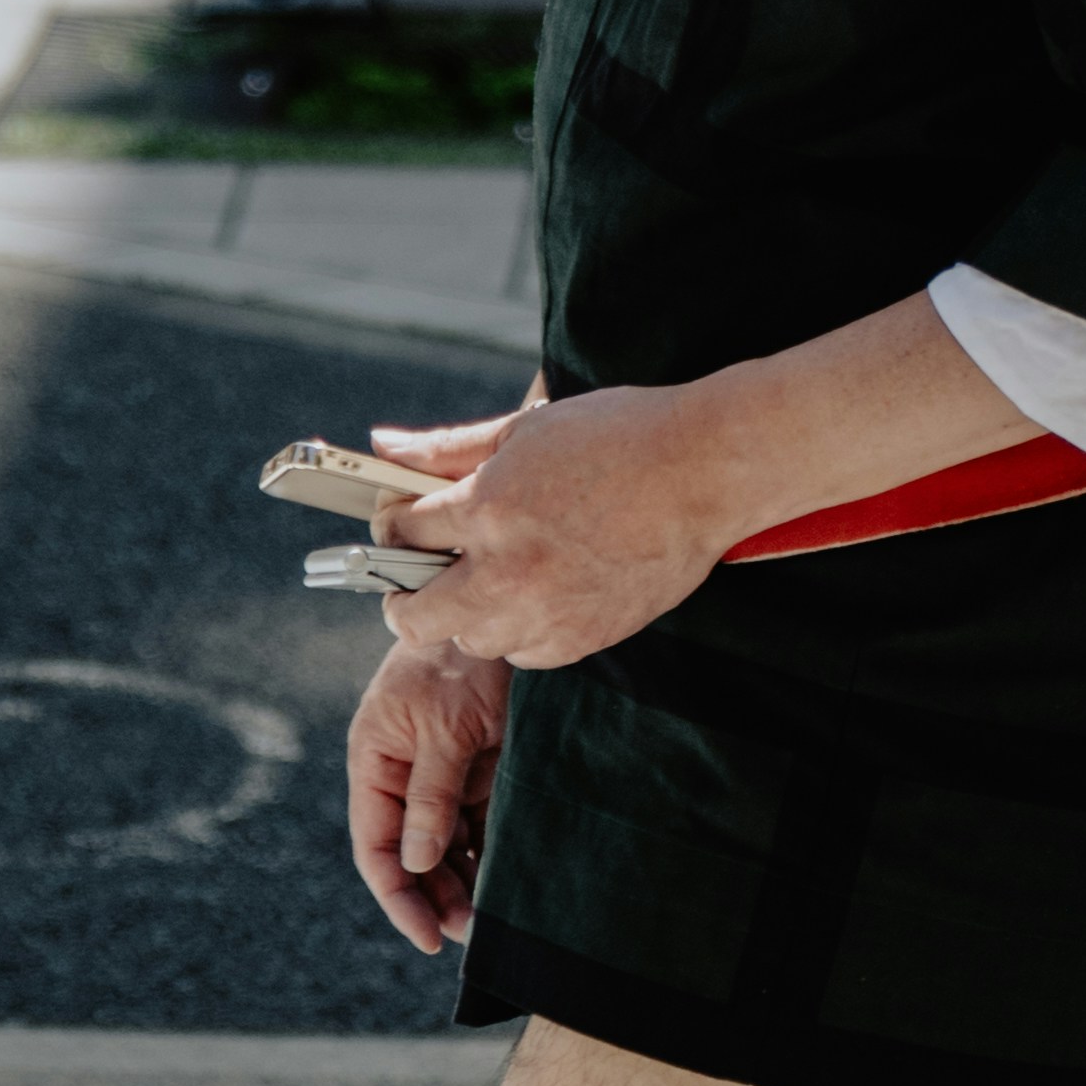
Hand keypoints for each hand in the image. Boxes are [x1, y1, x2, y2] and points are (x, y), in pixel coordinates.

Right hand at [346, 637, 506, 959]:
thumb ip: (430, 794)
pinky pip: (476, 824)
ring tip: (491, 918)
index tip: (427, 936)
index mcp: (375, 759)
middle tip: (471, 933)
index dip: (398, 895)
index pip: (376, 845)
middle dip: (437, 896)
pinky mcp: (477, 768)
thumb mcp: (445, 726)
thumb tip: (418, 862)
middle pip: (411, 854)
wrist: (505, 610)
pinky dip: (487, 853)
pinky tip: (506, 881)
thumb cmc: (460, 656)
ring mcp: (440, 772)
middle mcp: (402, 773)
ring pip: (445, 846)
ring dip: (463, 882)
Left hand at [362, 383, 736, 677]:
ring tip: (492, 579)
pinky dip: (520, 632)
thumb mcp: (523, 430)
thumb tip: (383, 447)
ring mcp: (545, 614)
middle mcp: (507, 572)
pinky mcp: (581, 639)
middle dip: (404, 599)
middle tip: (416, 581)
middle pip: (416, 617)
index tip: (402, 525)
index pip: (401, 533)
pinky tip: (538, 595)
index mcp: (486, 508)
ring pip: (470, 641)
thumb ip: (447, 447)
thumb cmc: (617, 438)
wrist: (702, 471)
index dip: (394, 526)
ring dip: (468, 614)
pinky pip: (523, 654)